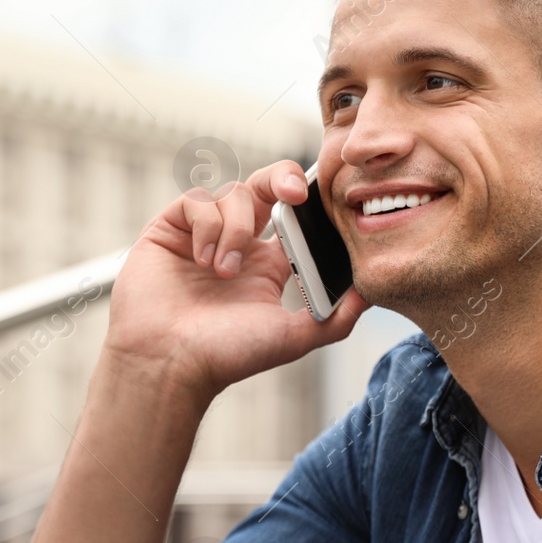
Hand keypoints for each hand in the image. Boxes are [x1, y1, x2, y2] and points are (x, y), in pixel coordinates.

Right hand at [105, 159, 368, 395]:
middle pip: (265, 186)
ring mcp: (202, 234)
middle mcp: (236, 243)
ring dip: (235, 229)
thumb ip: (336, 317)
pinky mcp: (170, 229)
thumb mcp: (293, 338)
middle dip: (283, 179)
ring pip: (232, 193)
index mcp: (267, 264)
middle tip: (294, 193)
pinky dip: (206, 226)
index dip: (308, 201)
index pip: (293, 214)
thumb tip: (371, 293)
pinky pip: (197, 202)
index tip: (322, 201)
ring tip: (224, 271)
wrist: (169, 363)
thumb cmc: (225, 356)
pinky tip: (202, 260)